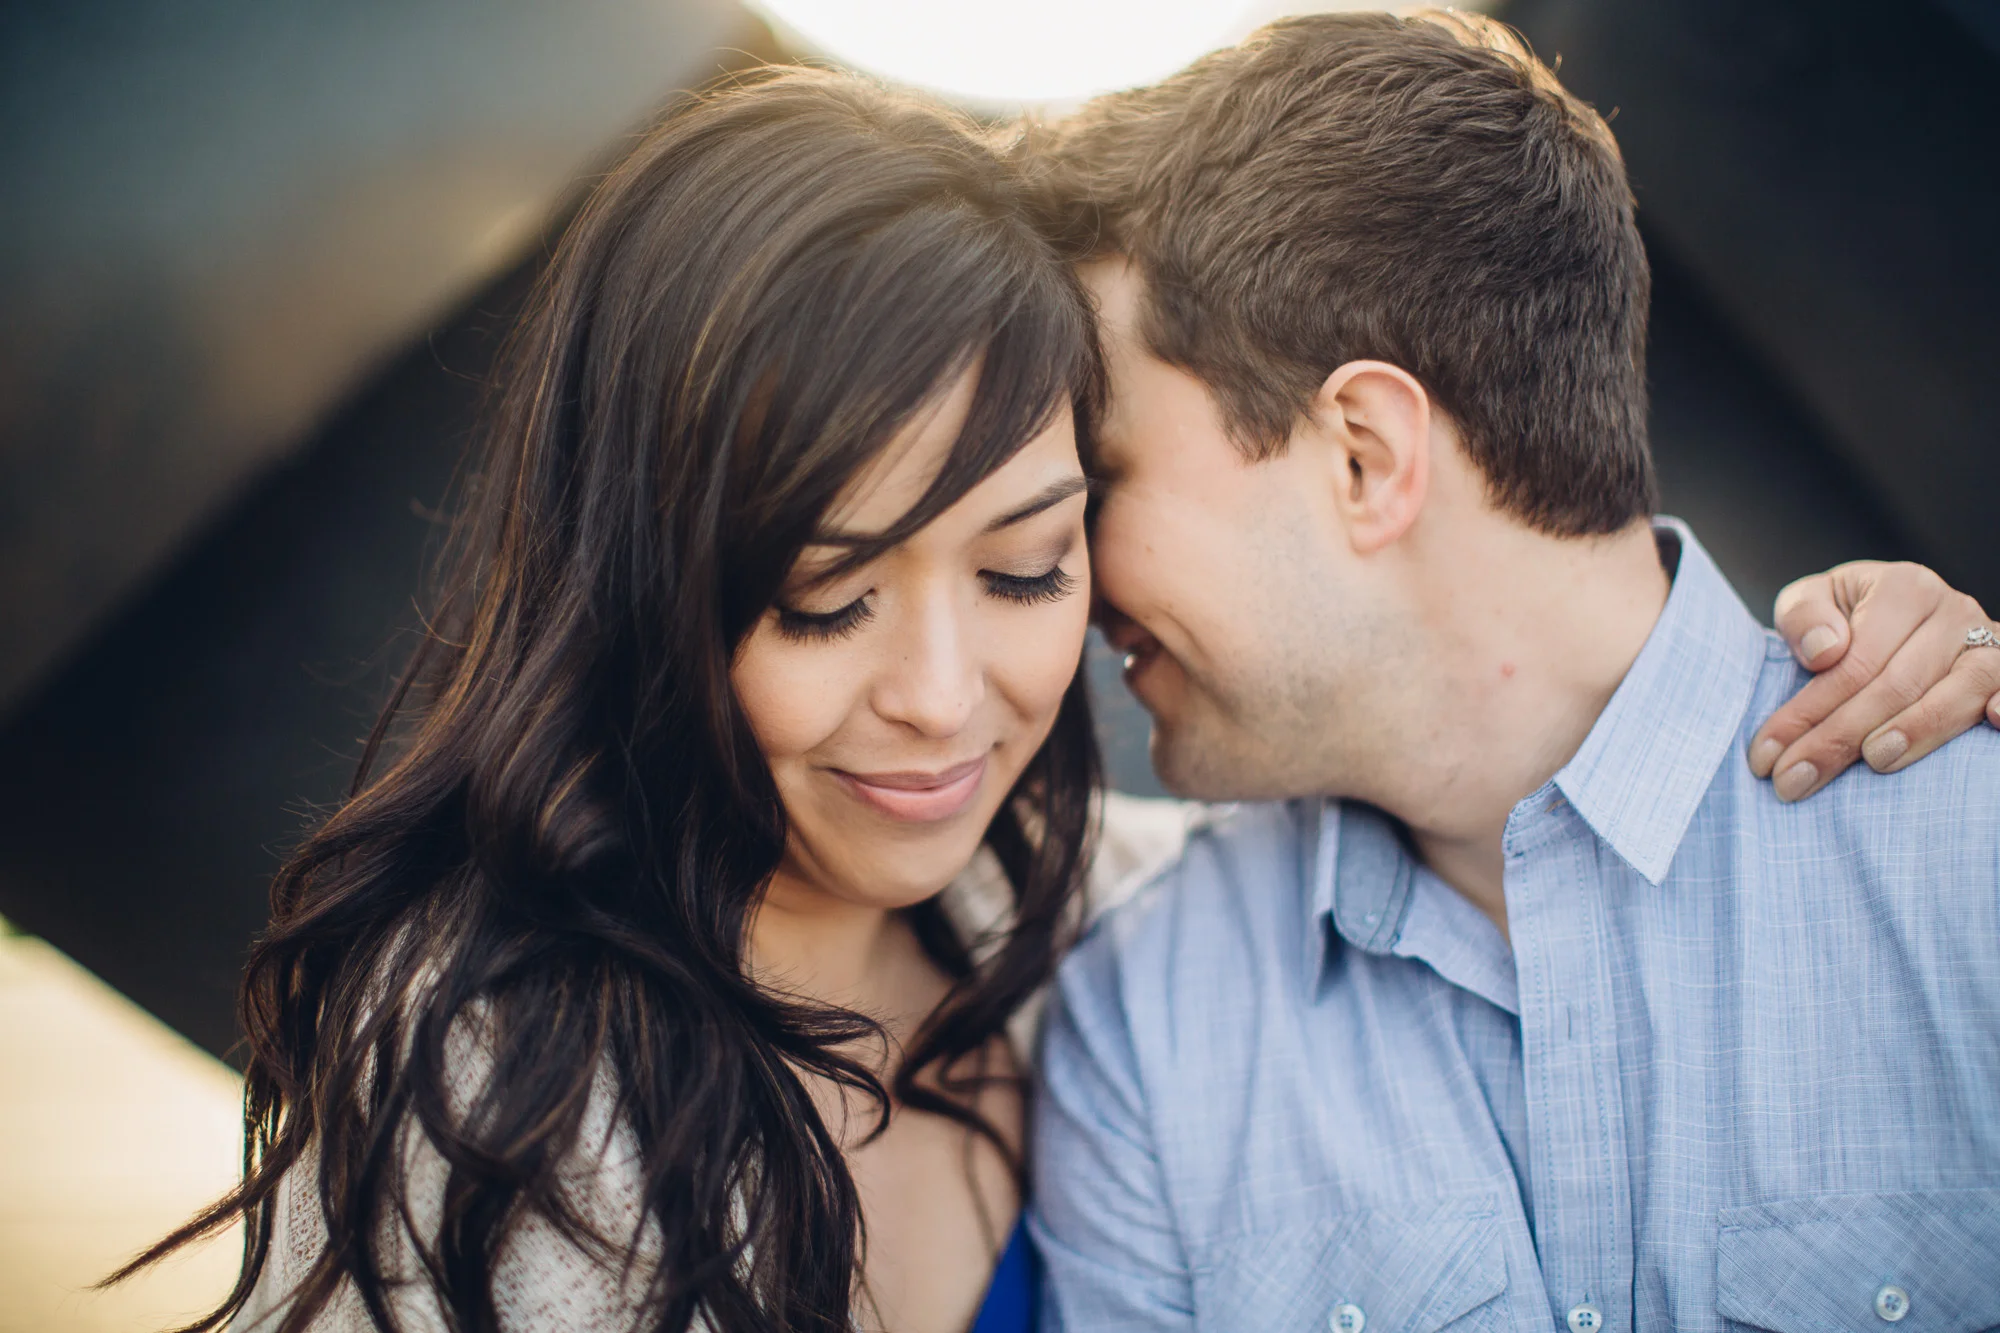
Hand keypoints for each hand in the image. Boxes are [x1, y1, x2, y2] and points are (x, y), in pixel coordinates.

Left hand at [1748, 561, 1999, 800]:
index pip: (1854, 662)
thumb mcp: (1810, 603)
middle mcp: (1953, 611)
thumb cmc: (1844, 619)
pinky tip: (1993, 723)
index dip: (1808, 712)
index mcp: (1902, 588)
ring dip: (1917, 731)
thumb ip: (1804, 617)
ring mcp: (1989, 642)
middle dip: (1839, 739)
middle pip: (1896, 684)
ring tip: (1875, 762)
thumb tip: (1827, 651)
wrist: (1894, 617)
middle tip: (1795, 781)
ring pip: (1958, 692)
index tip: (1767, 757)